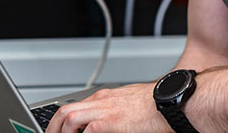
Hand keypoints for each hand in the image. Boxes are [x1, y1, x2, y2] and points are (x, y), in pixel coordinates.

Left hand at [44, 83, 173, 132]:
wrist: (173, 101)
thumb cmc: (160, 105)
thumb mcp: (133, 105)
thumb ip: (118, 113)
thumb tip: (116, 124)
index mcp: (107, 97)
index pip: (76, 107)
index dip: (64, 121)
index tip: (61, 131)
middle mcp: (101, 101)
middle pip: (65, 111)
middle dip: (54, 127)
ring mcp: (103, 111)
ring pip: (68, 118)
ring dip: (61, 131)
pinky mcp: (108, 124)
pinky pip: (85, 131)